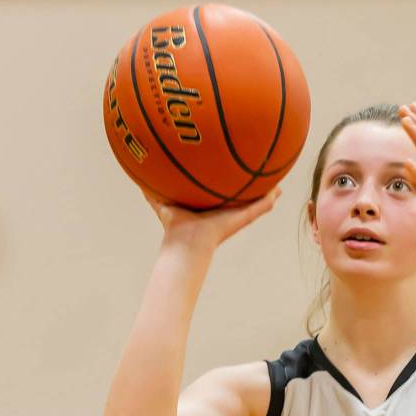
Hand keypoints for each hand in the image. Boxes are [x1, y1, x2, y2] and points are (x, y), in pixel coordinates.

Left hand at [142, 187, 281, 251]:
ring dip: (267, 194)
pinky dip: (268, 200)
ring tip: (278, 183)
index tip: (232, 171)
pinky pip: (259, 209)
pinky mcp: (242, 219)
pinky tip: (278, 190)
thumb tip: (136, 178)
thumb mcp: (162, 203)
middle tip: (261, 174)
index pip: (220, 194)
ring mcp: (235, 216)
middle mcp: (224, 211)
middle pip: (240, 198)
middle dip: (250, 188)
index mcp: (209, 208)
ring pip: (255, 204)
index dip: (226, 184)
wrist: (187, 243)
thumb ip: (151, 190)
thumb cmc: (174, 227)